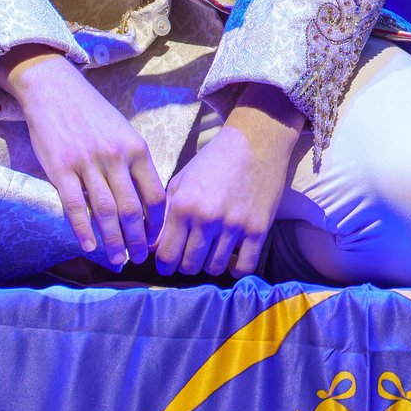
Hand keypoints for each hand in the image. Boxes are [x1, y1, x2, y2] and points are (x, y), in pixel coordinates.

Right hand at [0, 48, 162, 268]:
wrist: (55, 90)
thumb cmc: (92, 113)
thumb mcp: (122, 132)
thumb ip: (133, 163)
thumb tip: (145, 200)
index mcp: (136, 148)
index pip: (155, 194)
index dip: (157, 222)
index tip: (155, 240)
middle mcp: (115, 157)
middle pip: (132, 209)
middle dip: (137, 239)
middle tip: (139, 259)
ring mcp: (88, 163)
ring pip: (106, 212)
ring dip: (113, 241)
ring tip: (117, 260)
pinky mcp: (61, 169)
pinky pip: (74, 206)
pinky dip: (83, 230)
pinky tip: (90, 247)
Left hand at [155, 84, 304, 278]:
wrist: (255, 142)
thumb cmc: (213, 161)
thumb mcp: (181, 182)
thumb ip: (164, 216)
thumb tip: (151, 248)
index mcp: (183, 206)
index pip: (166, 256)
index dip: (164, 264)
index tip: (169, 262)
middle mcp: (206, 218)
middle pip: (189, 266)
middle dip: (186, 264)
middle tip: (191, 254)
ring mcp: (234, 225)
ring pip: (214, 268)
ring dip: (210, 264)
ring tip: (211, 251)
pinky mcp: (258, 229)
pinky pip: (244, 267)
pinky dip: (235, 268)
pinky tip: (232, 257)